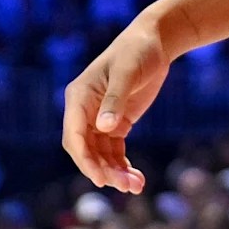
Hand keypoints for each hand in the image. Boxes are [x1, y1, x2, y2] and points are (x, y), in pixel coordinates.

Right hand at [62, 14, 170, 192]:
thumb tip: (104, 128)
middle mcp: (84, 110)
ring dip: (115, 172)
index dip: (84, 159)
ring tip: (136, 186)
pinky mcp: (116, 123)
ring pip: (100, 155)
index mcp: (79, 96)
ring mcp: (99, 118)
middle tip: (125, 186)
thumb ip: (115, 99)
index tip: (100, 178)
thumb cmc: (138, 51)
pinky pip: (114, 151)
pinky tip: (136, 179)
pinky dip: (122, 166)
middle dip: (103, 170)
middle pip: (86, 150)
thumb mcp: (127, 72)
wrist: (155, 42)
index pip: (74, 135)